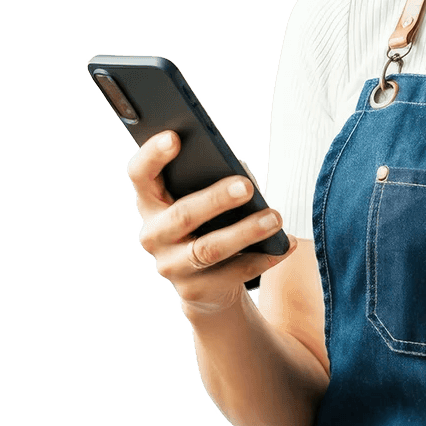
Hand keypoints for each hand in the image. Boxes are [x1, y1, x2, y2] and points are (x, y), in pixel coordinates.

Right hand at [129, 130, 296, 317]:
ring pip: (208, 249)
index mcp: (151, 202)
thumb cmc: (209, 220)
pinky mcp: (196, 289)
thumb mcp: (205, 197)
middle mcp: (154, 235)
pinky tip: (285, 244)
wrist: (206, 282)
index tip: (174, 136)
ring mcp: (172, 266)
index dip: (153, 156)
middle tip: (247, 186)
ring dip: (245, 232)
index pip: (141, 175)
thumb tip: (242, 176)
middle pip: (182, 215)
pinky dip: (263, 257)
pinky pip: (233, 273)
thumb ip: (213, 181)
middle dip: (216, 200)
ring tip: (275, 218)